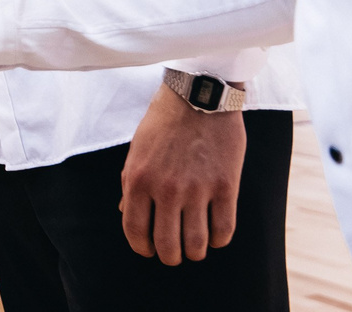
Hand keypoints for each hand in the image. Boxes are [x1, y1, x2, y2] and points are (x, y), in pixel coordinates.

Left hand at [120, 82, 245, 263]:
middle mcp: (166, 189)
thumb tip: (125, 213)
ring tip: (194, 247)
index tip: (148, 250)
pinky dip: (218, 240)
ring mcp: (197, 189)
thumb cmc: (163, 122)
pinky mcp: (226, 187)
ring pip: (197, 244)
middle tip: (174, 253)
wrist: (198, 95)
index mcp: (138, 179)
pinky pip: (224, 231)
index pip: (135, 230)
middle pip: (168, 246)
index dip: (141, 248)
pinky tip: (214, 234)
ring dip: (195, 252)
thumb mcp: (137, 149)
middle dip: (170, 256)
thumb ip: (130, 183)